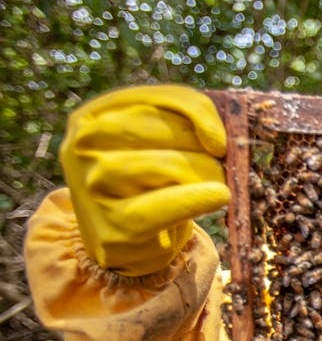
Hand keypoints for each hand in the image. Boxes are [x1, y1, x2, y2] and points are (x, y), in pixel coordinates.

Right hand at [59, 85, 229, 275]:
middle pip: (162, 129)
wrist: (123, 242)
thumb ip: (183, 121)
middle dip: (201, 147)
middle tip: (218, 166)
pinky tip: (217, 196)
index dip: (199, 113)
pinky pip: (165, 206)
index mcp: (92, 116)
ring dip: (204, 173)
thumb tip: (218, 139)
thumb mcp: (154, 143)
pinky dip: (198, 198)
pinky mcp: (112, 224)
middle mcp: (83, 145)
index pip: (156, 98)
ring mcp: (92, 184)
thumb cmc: (148, 184)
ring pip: (166, 165)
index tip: (219, 139)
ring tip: (215, 185)